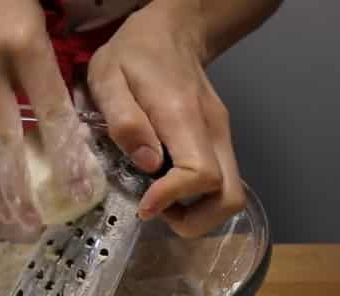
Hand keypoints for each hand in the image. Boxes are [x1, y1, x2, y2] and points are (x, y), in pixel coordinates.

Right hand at [0, 0, 96, 227]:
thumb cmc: (5, 0)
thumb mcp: (36, 25)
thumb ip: (46, 74)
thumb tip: (64, 134)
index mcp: (22, 42)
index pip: (50, 111)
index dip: (66, 155)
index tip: (79, 190)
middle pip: (4, 138)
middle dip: (19, 187)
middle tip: (34, 223)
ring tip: (12, 215)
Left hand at [87, 2, 245, 237]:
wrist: (173, 31)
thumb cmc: (133, 55)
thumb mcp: (109, 78)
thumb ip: (125, 121)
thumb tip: (148, 165)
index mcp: (182, 117)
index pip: (200, 174)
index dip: (174, 199)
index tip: (144, 206)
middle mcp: (213, 132)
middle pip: (229, 198)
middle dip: (193, 220)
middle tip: (155, 209)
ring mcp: (222, 137)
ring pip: (229, 195)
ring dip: (197, 213)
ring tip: (159, 201)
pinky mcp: (219, 141)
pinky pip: (221, 183)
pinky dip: (198, 199)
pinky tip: (166, 187)